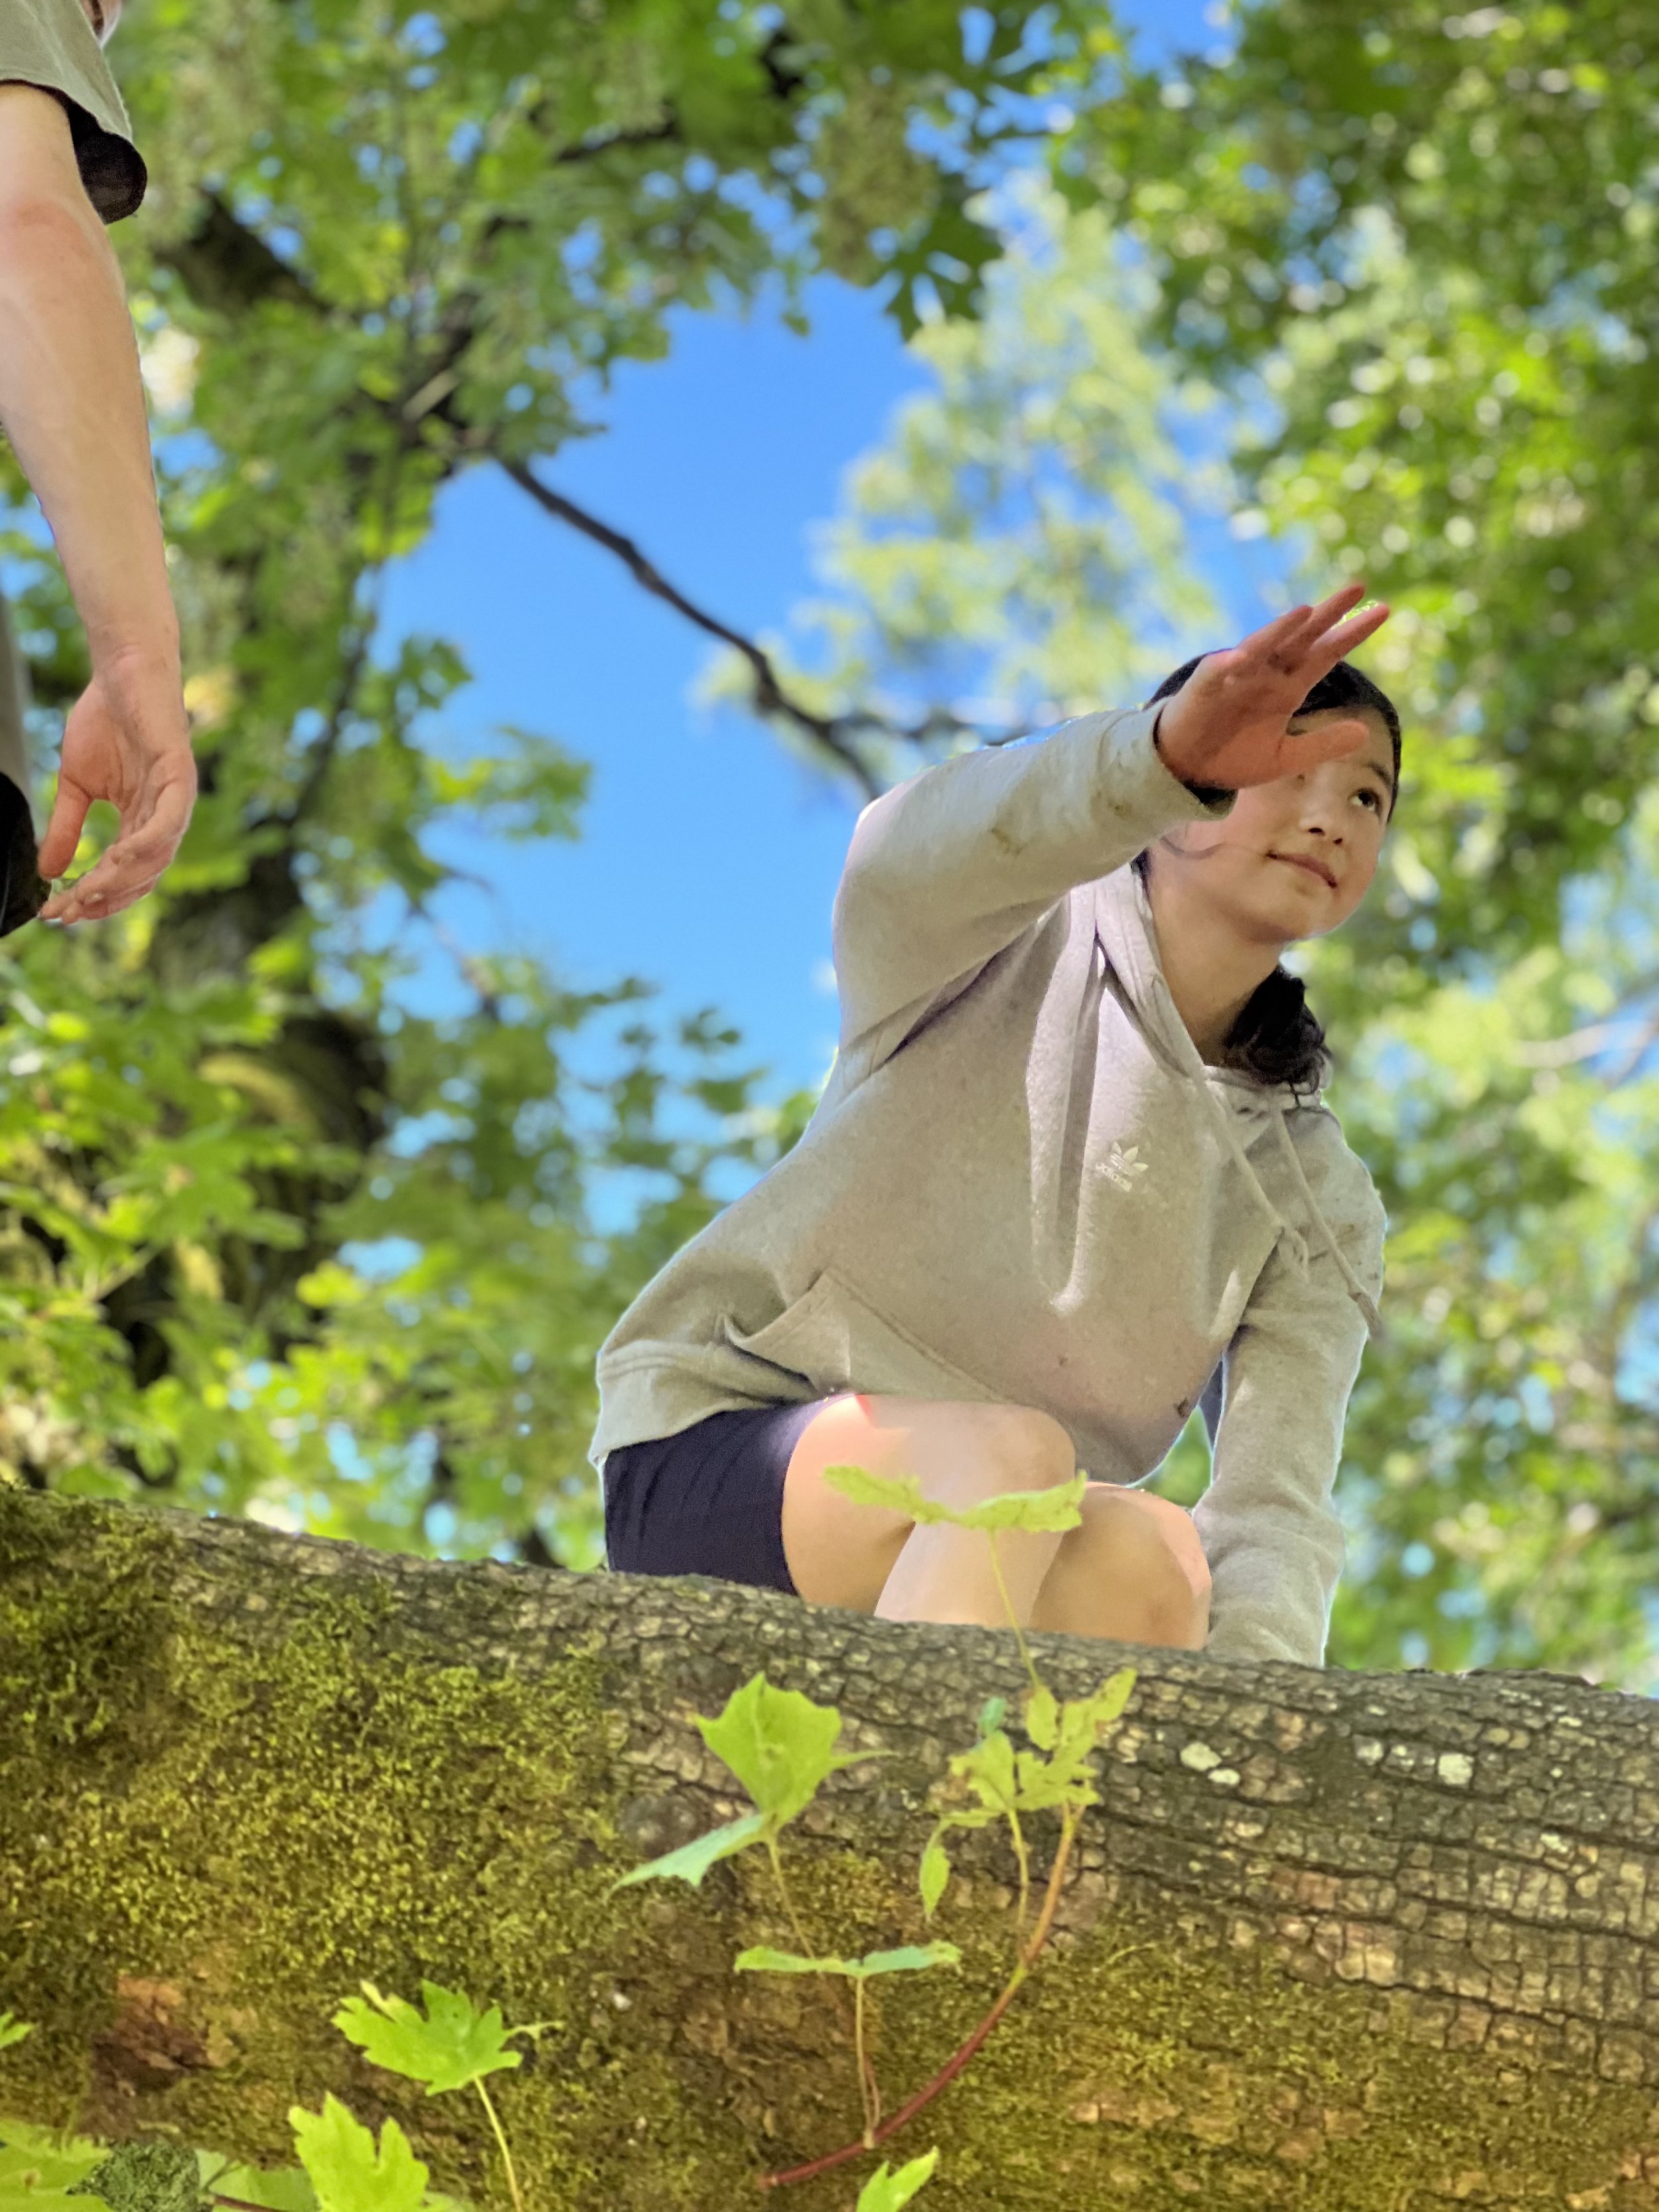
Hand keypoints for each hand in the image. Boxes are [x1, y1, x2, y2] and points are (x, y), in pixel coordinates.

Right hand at [38, 650, 196, 923]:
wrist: (120, 673)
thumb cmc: (103, 724)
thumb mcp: (76, 785)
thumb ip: (66, 828)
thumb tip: (48, 873)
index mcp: (144, 823)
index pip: (124, 874)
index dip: (93, 896)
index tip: (58, 912)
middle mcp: (165, 818)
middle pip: (140, 876)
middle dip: (103, 898)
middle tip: (67, 912)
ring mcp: (176, 798)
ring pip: (155, 857)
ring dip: (120, 879)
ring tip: (86, 894)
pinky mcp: (180, 774)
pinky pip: (168, 821)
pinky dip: (147, 844)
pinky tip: (118, 858)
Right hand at [1154, 584, 1391, 792]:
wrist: (1186, 769)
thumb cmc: (1232, 756)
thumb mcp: (1284, 758)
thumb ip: (1321, 745)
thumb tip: (1365, 732)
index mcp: (1287, 688)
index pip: (1326, 654)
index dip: (1352, 633)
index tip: (1383, 610)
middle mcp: (1265, 674)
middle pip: (1301, 638)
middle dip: (1327, 614)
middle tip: (1357, 587)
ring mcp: (1235, 678)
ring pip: (1261, 646)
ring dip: (1280, 629)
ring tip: (1304, 612)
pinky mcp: (1203, 690)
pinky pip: (1215, 674)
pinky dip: (1226, 664)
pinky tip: (1239, 656)